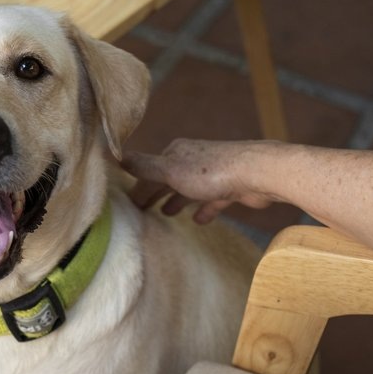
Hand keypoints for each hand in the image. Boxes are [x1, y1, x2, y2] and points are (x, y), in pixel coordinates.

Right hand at [121, 139, 278, 223]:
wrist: (256, 174)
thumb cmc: (210, 173)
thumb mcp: (170, 170)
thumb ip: (144, 166)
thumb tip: (116, 155)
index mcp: (177, 153)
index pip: (150, 171)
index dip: (139, 187)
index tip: (129, 204)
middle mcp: (193, 160)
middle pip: (169, 179)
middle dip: (157, 193)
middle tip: (144, 211)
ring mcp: (213, 174)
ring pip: (190, 189)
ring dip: (178, 200)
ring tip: (168, 214)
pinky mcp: (231, 188)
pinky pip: (213, 200)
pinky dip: (204, 209)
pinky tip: (199, 220)